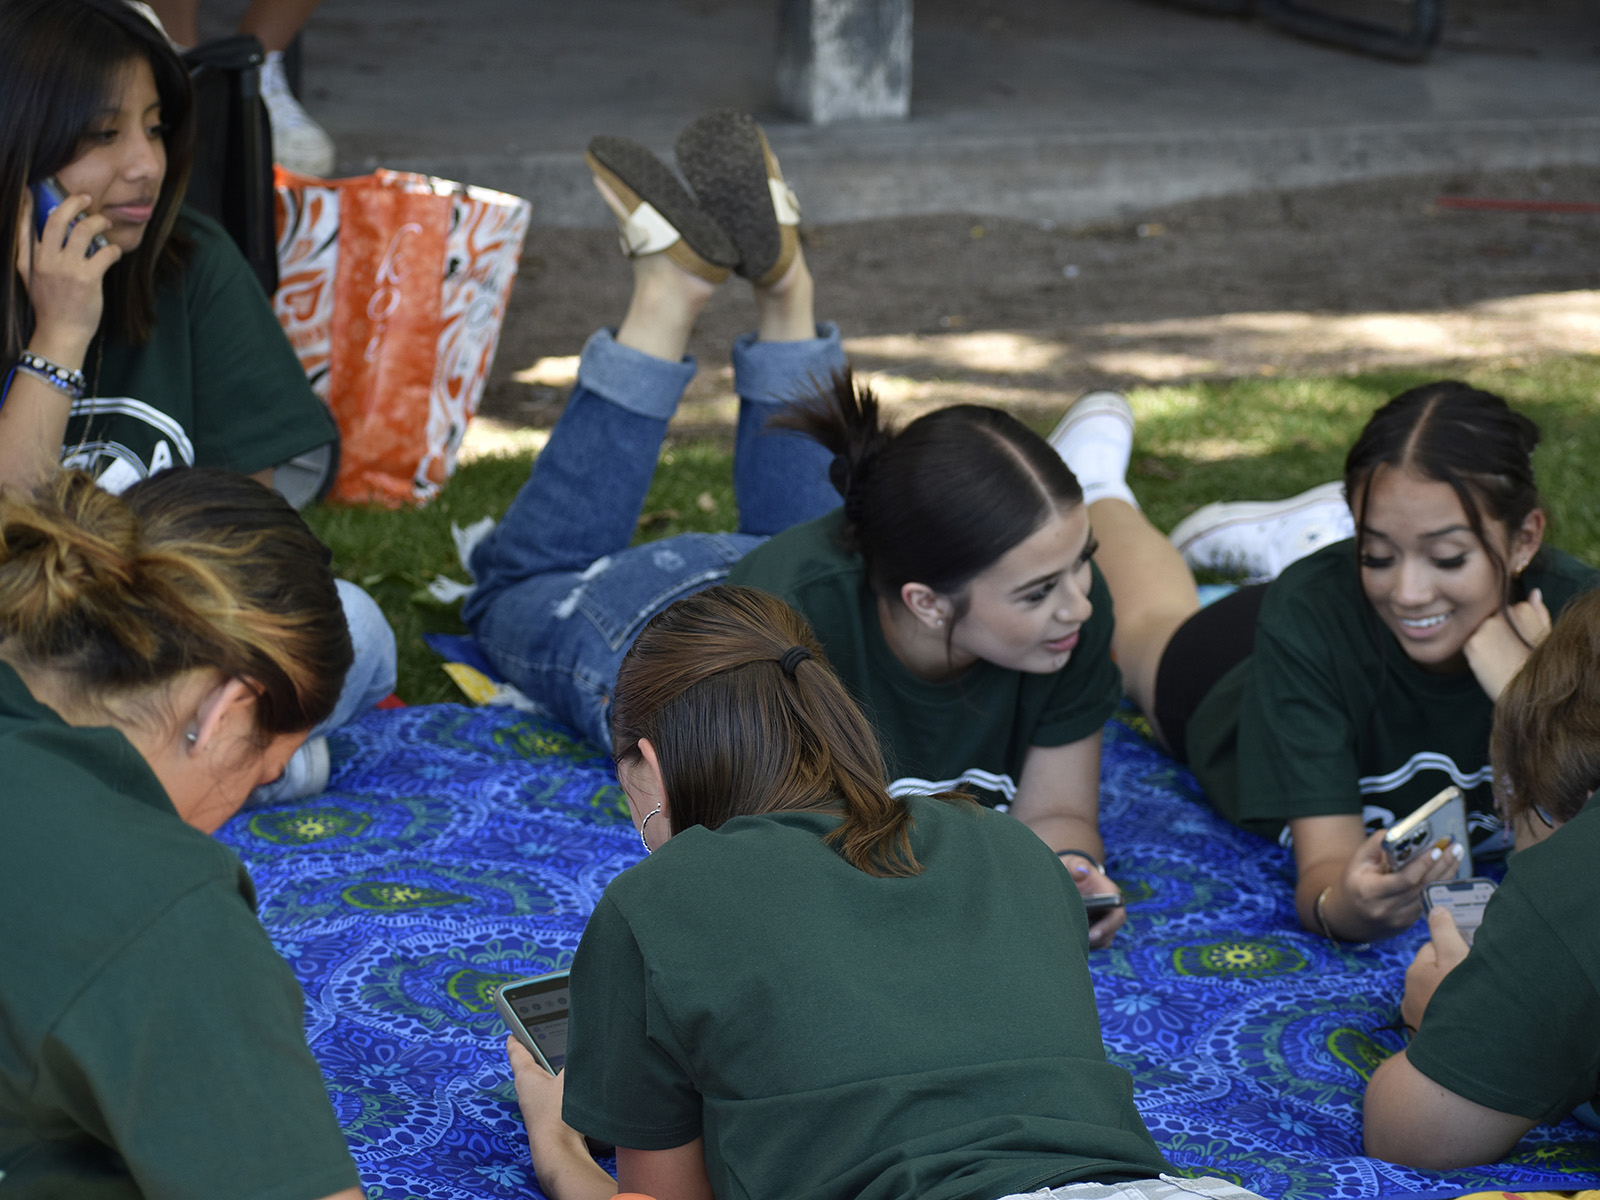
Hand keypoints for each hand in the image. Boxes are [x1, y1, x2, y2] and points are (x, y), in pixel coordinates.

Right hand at [14, 187, 118, 359]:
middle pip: (57, 219)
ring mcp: (67, 269)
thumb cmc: (50, 305)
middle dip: (73, 202)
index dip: (27, 204)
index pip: (24, 224)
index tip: (33, 190)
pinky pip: (105, 252)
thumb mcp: (30, 277)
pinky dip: (113, 248)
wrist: (61, 333)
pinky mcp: (88, 279)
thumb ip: (31, 254)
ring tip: (105, 222)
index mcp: (30, 259)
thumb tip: (35, 230)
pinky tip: (114, 252)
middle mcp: (46, 260)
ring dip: (98, 222)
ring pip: (84, 230)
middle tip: (86, 198)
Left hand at [507, 1036, 581, 1157]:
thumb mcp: (570, 1077)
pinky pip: (551, 1099)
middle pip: (530, 1067)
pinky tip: (575, 1090)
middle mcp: (526, 1092)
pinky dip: (559, 1091)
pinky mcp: (546, 1121)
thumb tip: (585, 1048)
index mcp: (526, 1076)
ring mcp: (535, 1108)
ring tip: (567, 1062)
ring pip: (542, 1085)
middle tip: (547, 1041)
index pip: (516, 1052)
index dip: (516, 1039)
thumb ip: (577, 1060)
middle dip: (538, 1055)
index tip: (513, 1032)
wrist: (559, 1153)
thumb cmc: (558, 1112)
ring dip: (551, 1075)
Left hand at [1061, 854, 1126, 947]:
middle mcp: (1111, 912)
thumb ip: (1075, 865)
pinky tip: (1063, 942)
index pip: (1117, 916)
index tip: (1091, 934)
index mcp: (1112, 895)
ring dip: (1084, 943)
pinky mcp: (1093, 932)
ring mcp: (1103, 924)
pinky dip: (1078, 944)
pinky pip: (1089, 944)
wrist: (1069, 876)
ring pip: (1098, 942)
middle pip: (1108, 935)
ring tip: (1064, 942)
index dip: (1107, 928)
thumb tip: (1082, 872)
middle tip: (1072, 943)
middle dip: (1092, 941)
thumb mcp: (1072, 863)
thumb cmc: (1072, 869)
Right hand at [1336, 827, 1462, 938]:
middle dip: (1442, 864)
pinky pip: (1428, 900)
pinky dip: (1438, 884)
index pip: (1405, 879)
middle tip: (1455, 848)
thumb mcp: (1357, 861)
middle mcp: (1386, 908)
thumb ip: (1377, 845)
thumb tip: (1402, 833)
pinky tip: (1446, 870)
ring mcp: (1399, 919)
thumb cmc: (1354, 883)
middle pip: (1422, 886)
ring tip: (1455, 856)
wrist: (1349, 916)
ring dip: (1445, 874)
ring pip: (1429, 894)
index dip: (1423, 864)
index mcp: (1370, 891)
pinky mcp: (1408, 923)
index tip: (1437, 849)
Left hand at [1400, 905, 1471, 1028]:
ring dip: (1453, 996)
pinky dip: (1452, 1016)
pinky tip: (1468, 1021)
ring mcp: (1417, 1017)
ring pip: (1437, 995)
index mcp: (1417, 971)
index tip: (1472, 954)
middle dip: (1454, 972)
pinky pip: (1439, 1018)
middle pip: (1435, 972)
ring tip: (1475, 1003)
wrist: (1461, 1055)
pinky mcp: (1426, 1038)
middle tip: (1477, 980)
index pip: (1434, 947)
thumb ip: (1445, 932)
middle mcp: (1410, 993)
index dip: (1455, 947)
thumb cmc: (1460, 1002)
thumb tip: (1436, 910)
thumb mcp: (1456, 958)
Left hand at [1463, 588, 1549, 700]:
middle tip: (1506, 652)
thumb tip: (1534, 592)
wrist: (1530, 695)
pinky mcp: (1472, 642)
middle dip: (1494, 632)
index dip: (1510, 628)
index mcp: (1522, 609)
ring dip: (1483, 640)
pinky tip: (1490, 663)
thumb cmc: (1540, 665)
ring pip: (1477, 629)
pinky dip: (1475, 651)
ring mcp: (1485, 627)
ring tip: (1500, 658)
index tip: (1517, 643)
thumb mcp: (1544, 636)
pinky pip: (1468, 642)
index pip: (1506, 610)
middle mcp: (1502, 614)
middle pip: (1489, 617)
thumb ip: (1537, 612)